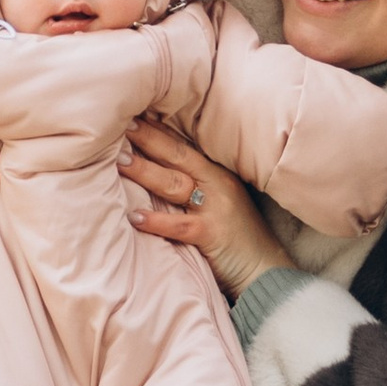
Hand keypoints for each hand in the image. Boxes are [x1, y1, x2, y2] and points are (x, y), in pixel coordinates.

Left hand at [121, 116, 287, 300]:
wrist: (267, 271)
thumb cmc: (237, 239)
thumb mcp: (219, 203)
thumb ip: (194, 187)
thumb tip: (153, 175)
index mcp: (216, 174)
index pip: (183, 146)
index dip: (158, 130)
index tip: (134, 115)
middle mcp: (217, 185)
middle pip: (177, 155)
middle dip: (149, 139)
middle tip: (121, 126)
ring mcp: (216, 208)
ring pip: (174, 183)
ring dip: (145, 171)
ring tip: (120, 161)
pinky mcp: (212, 234)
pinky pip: (179, 225)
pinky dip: (156, 220)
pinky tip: (135, 216)